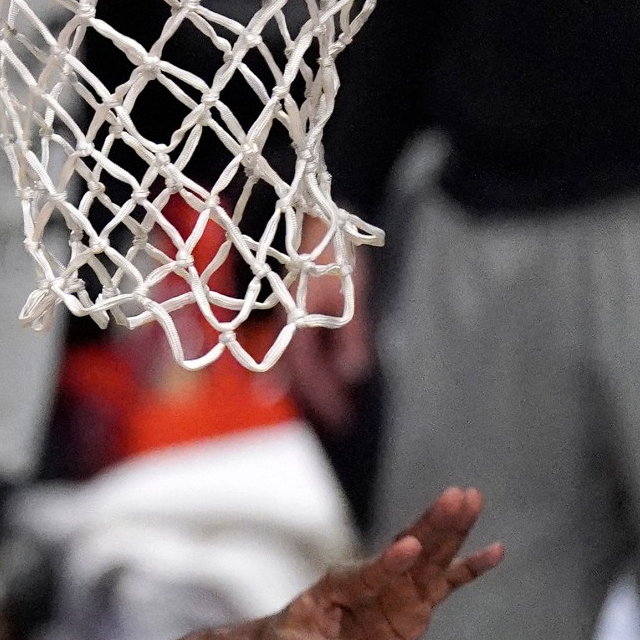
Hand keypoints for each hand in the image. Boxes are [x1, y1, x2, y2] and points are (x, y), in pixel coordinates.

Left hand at [250, 487, 502, 639]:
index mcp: (338, 587)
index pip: (369, 573)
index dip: (389, 562)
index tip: (408, 544)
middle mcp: (372, 582)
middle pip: (408, 551)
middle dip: (432, 525)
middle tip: (459, 495)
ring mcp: (396, 593)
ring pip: (430, 559)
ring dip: (452, 531)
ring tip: (473, 499)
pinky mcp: (414, 607)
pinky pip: (446, 585)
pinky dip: (469, 568)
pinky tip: (496, 549)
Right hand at [278, 239, 376, 432]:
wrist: (313, 216)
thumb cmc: (332, 253)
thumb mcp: (350, 296)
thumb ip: (350, 336)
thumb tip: (352, 375)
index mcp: (297, 325)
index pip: (309, 374)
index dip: (326, 399)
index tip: (342, 423)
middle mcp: (287, 325)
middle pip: (299, 373)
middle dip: (318, 398)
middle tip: (338, 423)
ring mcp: (289, 317)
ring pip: (295, 361)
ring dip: (310, 385)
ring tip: (325, 405)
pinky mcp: (295, 308)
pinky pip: (295, 345)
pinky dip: (300, 364)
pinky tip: (304, 374)